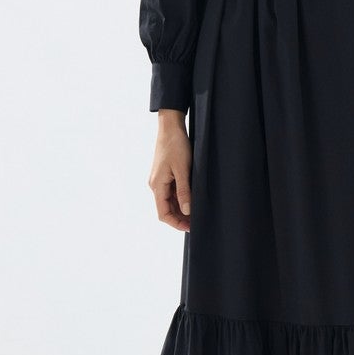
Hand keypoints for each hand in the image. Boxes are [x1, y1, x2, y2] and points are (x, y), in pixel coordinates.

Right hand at [149, 115, 192, 231]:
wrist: (171, 126)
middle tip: (197, 222)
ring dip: (181, 208)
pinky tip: (192, 199)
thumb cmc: (176, 145)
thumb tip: (187, 210)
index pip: (163, 213)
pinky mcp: (165, 174)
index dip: (176, 223)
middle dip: (180, 217)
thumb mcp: (183, 169)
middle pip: (166, 209)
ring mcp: (160, 180)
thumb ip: (184, 191)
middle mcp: (156, 185)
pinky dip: (180, 198)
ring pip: (169, 201)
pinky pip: (171, 191)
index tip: (190, 227)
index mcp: (157, 185)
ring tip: (196, 212)